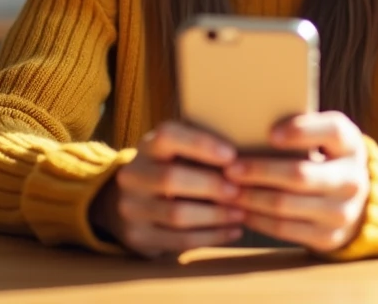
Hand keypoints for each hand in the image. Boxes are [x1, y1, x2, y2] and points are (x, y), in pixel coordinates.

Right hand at [90, 121, 244, 258]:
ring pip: (176, 214)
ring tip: (241, 214)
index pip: (168, 136)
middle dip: (210, 185)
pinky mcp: (138, 237)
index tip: (232, 155)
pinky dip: (211, 236)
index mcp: (146, 147)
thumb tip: (246, 157)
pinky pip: (179, 240)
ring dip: (215, 216)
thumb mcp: (177, 153)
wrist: (130, 203)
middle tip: (239, 191)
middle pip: (171, 179)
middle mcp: (132, 175)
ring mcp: (131, 209)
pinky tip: (233, 231)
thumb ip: (201, 151)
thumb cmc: (171, 170)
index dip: (200, 144)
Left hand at [224, 111, 369, 252]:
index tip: (270, 134)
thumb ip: (303, 128)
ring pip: (286, 205)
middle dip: (259, 171)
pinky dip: (257, 219)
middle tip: (229, 168)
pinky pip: (284, 229)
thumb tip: (252, 123)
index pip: (333, 131)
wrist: (358, 203)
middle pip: (300, 174)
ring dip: (250, 198)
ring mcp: (341, 212)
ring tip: (226, 190)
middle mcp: (351, 179)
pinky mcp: (327, 237)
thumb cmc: (326, 158)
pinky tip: (240, 209)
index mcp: (351, 145)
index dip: (301, 131)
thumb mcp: (326, 139)